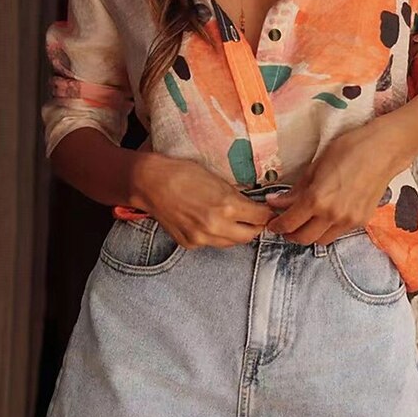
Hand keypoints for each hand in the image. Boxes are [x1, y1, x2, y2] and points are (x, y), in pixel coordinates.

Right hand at [137, 156, 274, 249]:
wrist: (150, 183)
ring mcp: (201, 238)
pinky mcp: (189, 243)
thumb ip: (235, 195)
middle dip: (254, 226)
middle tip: (254, 217)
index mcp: (227, 206)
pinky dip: (215, 235)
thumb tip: (251, 205)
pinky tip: (208, 222)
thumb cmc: (182, 173)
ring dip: (236, 233)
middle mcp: (216, 227)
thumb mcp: (216, 178)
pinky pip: (211, 243)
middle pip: (249, 236)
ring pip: (230, 243)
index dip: (266, 213)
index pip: (260, 217)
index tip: (267, 210)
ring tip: (232, 219)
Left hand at [264, 120, 408, 245]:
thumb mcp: (315, 166)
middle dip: (290, 234)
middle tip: (284, 224)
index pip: (289, 223)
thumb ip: (296, 190)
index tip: (272, 223)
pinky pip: (338, 234)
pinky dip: (326, 230)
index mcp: (317, 200)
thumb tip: (276, 202)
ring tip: (304, 222)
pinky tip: (324, 217)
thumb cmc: (348, 150)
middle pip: (303, 238)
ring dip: (309, 234)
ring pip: (321, 240)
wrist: (383, 150)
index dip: (276, 225)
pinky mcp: (361, 221)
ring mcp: (349, 221)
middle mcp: (332, 215)